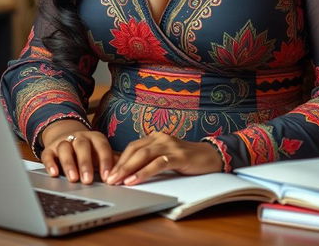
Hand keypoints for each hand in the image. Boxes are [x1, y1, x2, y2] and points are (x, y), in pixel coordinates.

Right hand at [40, 120, 115, 183]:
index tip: (107, 177)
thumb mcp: (101, 154)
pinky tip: (54, 174)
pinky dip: (50, 164)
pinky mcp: (49, 149)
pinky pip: (48, 155)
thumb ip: (113, 161)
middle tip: (88, 180)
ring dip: (69, 163)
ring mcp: (63, 142)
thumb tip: (127, 171)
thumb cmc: (89, 151)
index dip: (105, 161)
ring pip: (65, 148)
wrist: (66, 136)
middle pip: (82, 146)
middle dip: (85, 163)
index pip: (102, 146)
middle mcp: (79, 137)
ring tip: (73, 179)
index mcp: (95, 137)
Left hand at [106, 132, 221, 185]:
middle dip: (119, 165)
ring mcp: (170, 145)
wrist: (211, 155)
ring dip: (128, 169)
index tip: (107, 173)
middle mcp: (161, 138)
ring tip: (117, 181)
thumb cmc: (186, 159)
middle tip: (108, 179)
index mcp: (156, 137)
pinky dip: (144, 172)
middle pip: (134, 150)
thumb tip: (128, 171)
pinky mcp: (179, 156)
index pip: (132, 147)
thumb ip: (150, 159)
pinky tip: (135, 180)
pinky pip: (158, 163)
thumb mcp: (165, 156)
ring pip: (143, 156)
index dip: (119, 159)